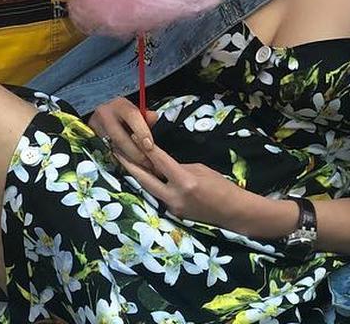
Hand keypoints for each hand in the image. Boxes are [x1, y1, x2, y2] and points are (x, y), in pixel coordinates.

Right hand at [85, 97, 158, 171]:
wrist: (98, 110)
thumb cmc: (120, 111)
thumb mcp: (134, 109)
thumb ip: (146, 116)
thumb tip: (154, 118)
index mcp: (119, 106)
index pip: (132, 117)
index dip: (142, 132)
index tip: (150, 146)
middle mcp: (106, 116)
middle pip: (121, 138)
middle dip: (137, 154)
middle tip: (149, 163)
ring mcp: (97, 129)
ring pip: (115, 149)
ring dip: (130, 161)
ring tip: (143, 166)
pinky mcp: (94, 141)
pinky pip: (110, 154)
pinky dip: (122, 161)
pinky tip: (131, 166)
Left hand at [117, 143, 258, 230]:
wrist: (234, 212)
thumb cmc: (221, 186)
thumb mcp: (200, 169)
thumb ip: (177, 166)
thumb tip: (161, 164)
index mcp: (184, 181)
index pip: (159, 161)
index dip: (144, 147)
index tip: (132, 136)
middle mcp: (174, 196)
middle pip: (144, 179)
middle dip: (128, 164)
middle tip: (114, 151)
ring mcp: (172, 207)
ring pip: (148, 189)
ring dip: (136, 175)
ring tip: (123, 161)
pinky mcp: (173, 213)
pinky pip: (157, 196)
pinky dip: (150, 185)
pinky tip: (142, 176)